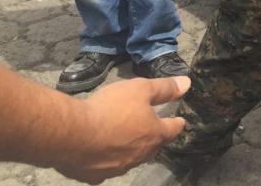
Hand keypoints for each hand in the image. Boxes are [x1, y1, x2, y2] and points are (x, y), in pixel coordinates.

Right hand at [57, 76, 189, 183]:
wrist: (73, 135)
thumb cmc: (111, 109)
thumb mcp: (140, 89)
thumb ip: (164, 88)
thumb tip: (187, 84)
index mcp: (154, 135)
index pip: (173, 129)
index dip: (177, 123)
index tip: (179, 120)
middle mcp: (140, 155)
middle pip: (153, 146)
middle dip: (155, 138)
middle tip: (153, 129)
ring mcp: (118, 168)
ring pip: (131, 159)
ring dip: (132, 149)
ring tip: (127, 140)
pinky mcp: (96, 176)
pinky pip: (107, 168)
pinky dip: (108, 160)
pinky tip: (101, 154)